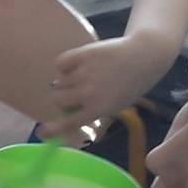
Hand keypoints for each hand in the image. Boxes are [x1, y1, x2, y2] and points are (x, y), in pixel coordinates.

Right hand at [46, 31, 178, 142]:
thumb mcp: (114, 104)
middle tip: (72, 92)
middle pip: (57, 99)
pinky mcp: (82, 55)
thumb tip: (63, 111)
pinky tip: (79, 63)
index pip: (69, 122)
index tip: (42, 132)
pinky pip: (60, 63)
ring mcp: (85, 73)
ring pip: (59, 81)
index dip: (53, 129)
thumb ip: (90, 110)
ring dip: (66, 80)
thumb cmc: (130, 84)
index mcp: (99, 108)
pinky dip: (65, 64)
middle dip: (61, 97)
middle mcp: (89, 92)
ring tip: (85, 74)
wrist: (145, 56)